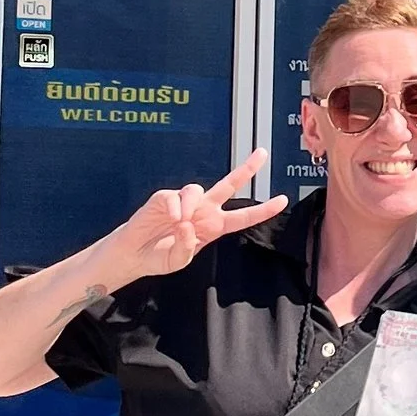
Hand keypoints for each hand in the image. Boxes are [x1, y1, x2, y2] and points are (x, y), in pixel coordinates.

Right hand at [105, 153, 285, 283]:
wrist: (133, 255)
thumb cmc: (159, 256)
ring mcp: (185, 202)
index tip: (283, 200)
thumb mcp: (179, 261)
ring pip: (197, 189)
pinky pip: (175, 197)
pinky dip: (176, 208)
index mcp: (213, 226)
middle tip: (263, 154)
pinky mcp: (164, 198)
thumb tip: (188, 224)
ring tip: (180, 223)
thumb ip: (187, 247)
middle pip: (229, 185)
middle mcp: (203, 210)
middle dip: (246, 169)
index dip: (263, 209)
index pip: (243, 216)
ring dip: (192, 205)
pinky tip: (171, 221)